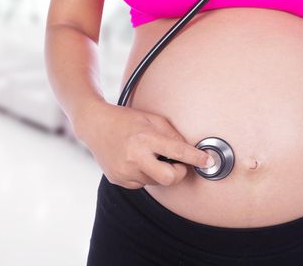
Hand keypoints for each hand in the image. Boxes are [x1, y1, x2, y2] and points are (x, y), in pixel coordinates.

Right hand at [74, 101, 214, 188]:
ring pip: (155, 181)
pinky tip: (134, 160)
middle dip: (178, 173)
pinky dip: (143, 174)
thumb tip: (188, 150)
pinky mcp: (118, 179)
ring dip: (157, 171)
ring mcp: (125, 171)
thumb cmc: (125, 119)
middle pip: (169, 178)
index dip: (195, 158)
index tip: (207, 161)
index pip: (177, 151)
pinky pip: (140, 183)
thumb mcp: (151, 118)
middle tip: (177, 164)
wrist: (94, 125)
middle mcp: (135, 157)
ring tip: (146, 155)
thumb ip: (171, 134)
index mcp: (145, 138)